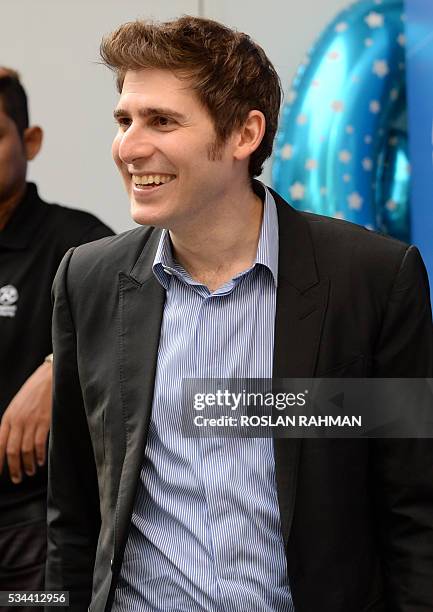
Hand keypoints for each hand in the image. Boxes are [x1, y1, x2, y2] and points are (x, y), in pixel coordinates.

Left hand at [0, 361, 52, 482]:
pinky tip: (40, 461)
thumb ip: (12, 423)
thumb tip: (9, 442)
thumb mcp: (16, 407)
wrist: (48, 378)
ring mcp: (30, 421)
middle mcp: (17, 421)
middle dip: (13, 468)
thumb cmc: (32, 392)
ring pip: (25, 450)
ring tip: (29, 472)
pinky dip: (39, 456)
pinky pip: (39, 443)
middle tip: (17, 479)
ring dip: (27, 464)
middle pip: (11, 450)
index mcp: (7, 418)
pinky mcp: (44, 421)